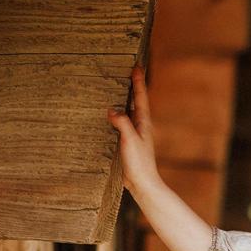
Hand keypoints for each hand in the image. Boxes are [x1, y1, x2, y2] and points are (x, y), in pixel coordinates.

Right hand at [107, 65, 160, 196]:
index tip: (137, 65)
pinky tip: (106, 116)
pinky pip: (120, 124)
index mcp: (144, 123)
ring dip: (122, 100)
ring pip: (127, 112)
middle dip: (131, 86)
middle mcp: (140, 126)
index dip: (138, 81)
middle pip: (135, 101)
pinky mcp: (127, 143)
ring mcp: (134, 134)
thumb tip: (111, 109)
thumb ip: (122, 124)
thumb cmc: (139, 164)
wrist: (143, 185)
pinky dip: (115, 115)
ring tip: (114, 87)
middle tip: (126, 70)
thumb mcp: (130, 141)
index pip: (141, 97)